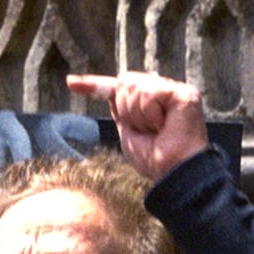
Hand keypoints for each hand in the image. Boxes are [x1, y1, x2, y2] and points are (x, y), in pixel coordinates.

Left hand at [67, 72, 208, 179]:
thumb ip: (121, 108)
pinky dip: (149, 114)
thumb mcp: (127, 130)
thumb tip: (108, 89)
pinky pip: (149, 94)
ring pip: (134, 88)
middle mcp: (164, 90)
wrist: (170, 172)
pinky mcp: (183, 93)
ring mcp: (174, 90)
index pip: (117, 87)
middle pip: (124, 83)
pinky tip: (163, 125)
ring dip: (138, 116)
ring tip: (156, 129)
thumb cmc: (153, 158)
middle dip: (125, 110)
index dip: (93, 85)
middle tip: (145, 130)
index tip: (70, 82)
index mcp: (151, 99)